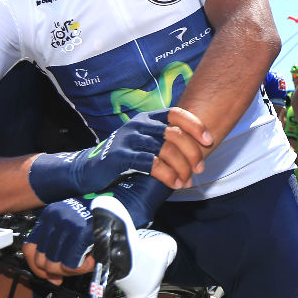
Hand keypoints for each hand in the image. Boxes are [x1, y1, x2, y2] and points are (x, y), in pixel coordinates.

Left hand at [22, 176, 170, 284]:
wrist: (130, 196)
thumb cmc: (108, 211)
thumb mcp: (78, 223)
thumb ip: (62, 242)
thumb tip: (50, 271)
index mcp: (50, 214)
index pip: (30, 248)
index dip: (39, 268)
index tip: (53, 276)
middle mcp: (54, 217)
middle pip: (42, 260)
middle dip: (59, 271)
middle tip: (78, 268)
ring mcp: (67, 224)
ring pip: (56, 265)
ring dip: (73, 270)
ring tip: (89, 261)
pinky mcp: (81, 232)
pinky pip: (72, 264)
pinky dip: (82, 268)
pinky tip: (93, 260)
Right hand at [28, 109, 208, 202]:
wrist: (88, 170)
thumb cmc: (123, 158)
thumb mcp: (144, 143)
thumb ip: (164, 142)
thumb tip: (196, 153)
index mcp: (147, 118)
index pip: (176, 113)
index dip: (195, 125)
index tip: (208, 140)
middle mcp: (139, 124)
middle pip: (174, 134)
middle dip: (192, 152)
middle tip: (199, 169)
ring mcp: (129, 139)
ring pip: (165, 150)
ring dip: (181, 167)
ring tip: (186, 181)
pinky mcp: (121, 156)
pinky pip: (151, 164)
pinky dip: (167, 174)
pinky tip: (174, 183)